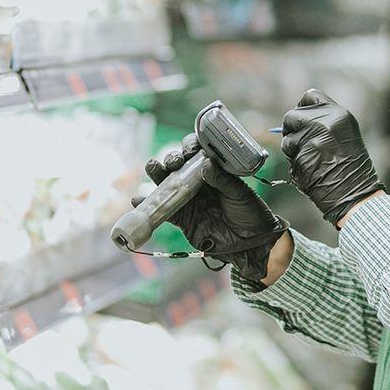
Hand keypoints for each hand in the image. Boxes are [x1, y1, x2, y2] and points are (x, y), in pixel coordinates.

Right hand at [133, 133, 288, 281]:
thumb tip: (205, 164)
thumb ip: (222, 179)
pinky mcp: (182, 218)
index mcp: (214, 171)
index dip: (190, 146)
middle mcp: (198, 182)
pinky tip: (139, 199)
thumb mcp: (240, 193)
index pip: (197, 152)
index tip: (190, 149)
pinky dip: (148, 204)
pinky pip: (163, 209)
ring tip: (153, 168)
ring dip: (157, 174)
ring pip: (167, 183)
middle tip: (174, 162)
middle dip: (172, 159)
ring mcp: (188, 200)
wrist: (251, 243)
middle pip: (178, 165)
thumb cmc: (250, 213)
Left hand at [281, 89, 384, 226]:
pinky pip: (288, 154)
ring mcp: (312, 139)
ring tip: (311, 157)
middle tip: (303, 142)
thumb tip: (298, 118)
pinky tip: (309, 168)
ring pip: (286, 137)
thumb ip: (324, 121)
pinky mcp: (301, 156)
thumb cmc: (351, 166)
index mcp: (338, 114)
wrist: (356, 193)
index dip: (302, 107)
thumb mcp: (344, 133)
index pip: (310, 96)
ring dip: (292, 147)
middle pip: (292, 115)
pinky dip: (294, 161)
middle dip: (292, 128)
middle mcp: (324, 123)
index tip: (303, 119)